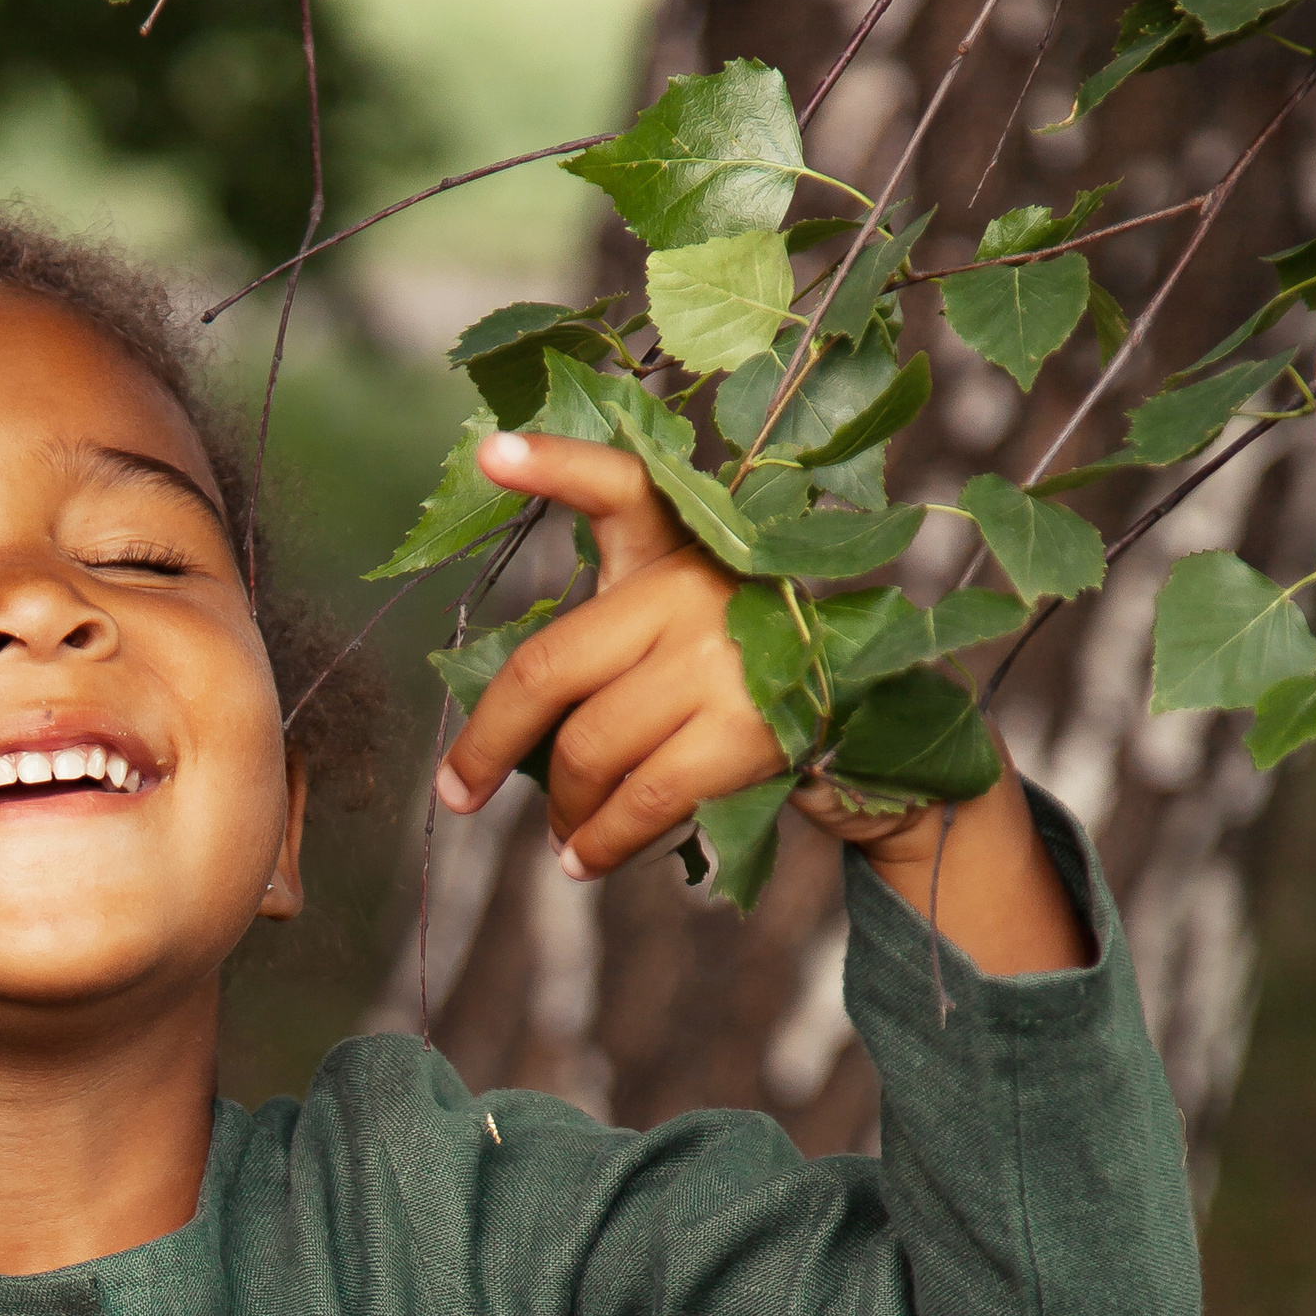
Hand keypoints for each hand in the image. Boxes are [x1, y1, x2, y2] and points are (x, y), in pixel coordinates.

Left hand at [431, 431, 782, 876]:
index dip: (552, 465)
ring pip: (589, 747)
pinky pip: (642, 797)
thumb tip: (505, 735)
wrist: (857, 725)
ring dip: (563, 806)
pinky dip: (600, 840)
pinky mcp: (742, 731)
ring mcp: (719, 662)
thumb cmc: (737, 671)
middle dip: (488, 743)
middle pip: (549, 669)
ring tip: (560, 833)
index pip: (616, 490)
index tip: (489, 454)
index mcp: (674, 550)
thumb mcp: (673, 619)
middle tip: (458, 791)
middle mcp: (692, 592)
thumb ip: (600, 639)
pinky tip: (580, 861)